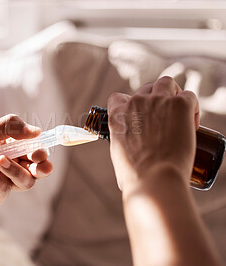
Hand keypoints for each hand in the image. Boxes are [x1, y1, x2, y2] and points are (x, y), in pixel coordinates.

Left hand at [0, 114, 52, 207]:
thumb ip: (10, 128)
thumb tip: (37, 131)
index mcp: (12, 147)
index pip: (36, 150)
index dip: (42, 151)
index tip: (41, 150)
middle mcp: (12, 164)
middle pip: (38, 169)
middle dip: (42, 167)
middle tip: (37, 161)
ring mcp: (5, 181)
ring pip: (26, 181)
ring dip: (15, 171)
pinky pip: (5, 189)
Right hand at [107, 76, 198, 191]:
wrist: (154, 178)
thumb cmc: (136, 175)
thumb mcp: (118, 156)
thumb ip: (122, 147)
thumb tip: (130, 159)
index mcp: (117, 115)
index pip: (118, 97)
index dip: (129, 104)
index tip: (139, 117)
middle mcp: (135, 103)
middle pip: (146, 89)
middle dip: (155, 100)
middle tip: (164, 119)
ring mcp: (158, 101)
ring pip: (167, 83)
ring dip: (173, 94)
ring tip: (180, 113)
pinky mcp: (180, 105)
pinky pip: (189, 96)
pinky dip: (193, 108)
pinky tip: (193, 125)